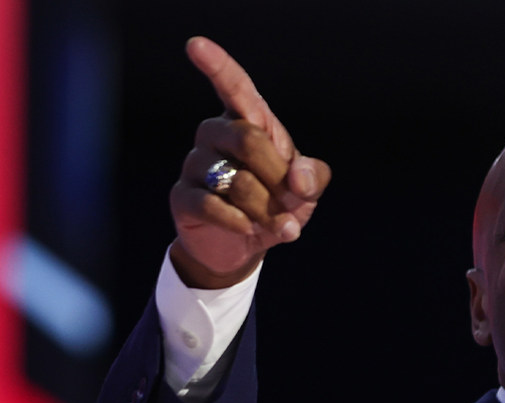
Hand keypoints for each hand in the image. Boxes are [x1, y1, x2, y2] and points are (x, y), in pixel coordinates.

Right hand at [168, 37, 331, 287]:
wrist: (245, 247)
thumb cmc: (276, 205)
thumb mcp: (305, 191)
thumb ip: (313, 177)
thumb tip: (299, 178)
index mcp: (247, 122)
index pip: (234, 87)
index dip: (218, 66)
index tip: (197, 45)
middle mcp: (216, 134)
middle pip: (249, 140)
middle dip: (279, 178)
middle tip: (291, 201)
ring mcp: (195, 163)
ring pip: (237, 181)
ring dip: (266, 210)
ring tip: (274, 223)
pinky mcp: (183, 196)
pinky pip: (213, 206)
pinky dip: (240, 223)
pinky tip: (248, 230)